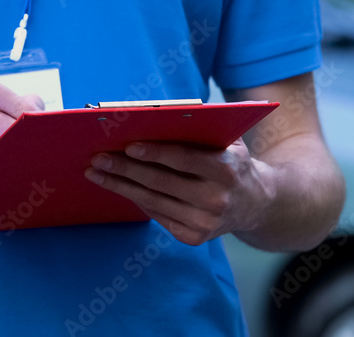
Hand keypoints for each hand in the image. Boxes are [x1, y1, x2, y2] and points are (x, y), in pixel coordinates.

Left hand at [84, 139, 276, 245]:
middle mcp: (216, 199)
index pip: (183, 159)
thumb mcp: (228, 140)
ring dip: (120, 186)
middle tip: (98, 158)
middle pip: (160, 182)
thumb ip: (199, 128)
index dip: (154, 152)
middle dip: (125, 169)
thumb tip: (152, 116)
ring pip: (153, 201)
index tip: (127, 145)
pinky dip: (136, 200)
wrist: (256, 203)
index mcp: (226, 169)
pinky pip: (157, 216)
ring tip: (97, 172)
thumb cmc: (232, 161)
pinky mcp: (194, 238)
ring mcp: (205, 223)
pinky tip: (118, 186)